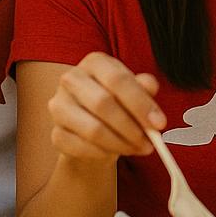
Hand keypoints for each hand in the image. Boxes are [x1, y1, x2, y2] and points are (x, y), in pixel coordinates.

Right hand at [46, 51, 164, 164]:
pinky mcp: (56, 133)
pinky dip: (103, 154)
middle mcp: (71, 79)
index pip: (118, 79)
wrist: (92, 127)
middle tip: (150, 143)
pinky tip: (115, 152)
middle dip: (131, 127)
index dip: (141, 103)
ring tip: (137, 149)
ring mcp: (59, 106)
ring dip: (121, 144)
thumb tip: (150, 86)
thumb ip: (143, 88)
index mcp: (94, 62)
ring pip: (92, 129)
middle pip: (103, 103)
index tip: (159, 124)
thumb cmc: (118, 103)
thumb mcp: (134, 91)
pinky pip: (81, 148)